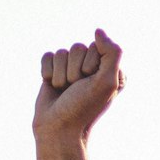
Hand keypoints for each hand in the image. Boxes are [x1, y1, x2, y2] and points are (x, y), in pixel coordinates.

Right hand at [33, 29, 123, 145]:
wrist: (59, 128)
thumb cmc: (84, 108)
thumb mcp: (106, 82)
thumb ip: (111, 53)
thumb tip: (98, 31)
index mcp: (110, 70)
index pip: (97, 47)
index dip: (90, 66)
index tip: (90, 85)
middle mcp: (92, 67)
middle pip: (77, 47)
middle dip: (74, 70)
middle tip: (76, 90)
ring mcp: (72, 69)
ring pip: (61, 52)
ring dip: (61, 74)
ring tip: (65, 91)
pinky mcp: (54, 71)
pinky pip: (47, 56)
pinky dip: (47, 72)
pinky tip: (53, 87)